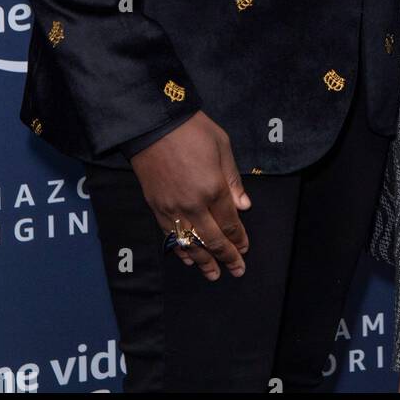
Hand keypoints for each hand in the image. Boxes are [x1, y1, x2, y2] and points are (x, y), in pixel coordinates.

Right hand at [129, 111, 251, 279]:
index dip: (239, 238)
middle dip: (227, 256)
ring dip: (204, 262)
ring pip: (191, 243)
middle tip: (237, 270)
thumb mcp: (223, 147)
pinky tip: (189, 259)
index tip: (245, 248)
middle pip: (213, 239)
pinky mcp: (156, 207)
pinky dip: (181, 250)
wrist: (154, 124)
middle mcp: (193, 204)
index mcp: (213, 188)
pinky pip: (170, 236)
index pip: (230, 222)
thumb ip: (233, 180)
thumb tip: (244, 207)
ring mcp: (172, 208)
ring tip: (214, 274)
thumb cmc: (193, 130)